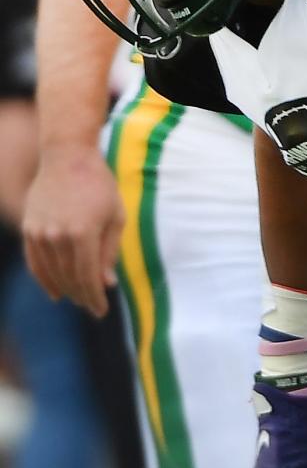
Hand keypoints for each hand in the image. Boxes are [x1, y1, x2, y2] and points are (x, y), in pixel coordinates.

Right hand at [22, 143, 124, 317]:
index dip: (94, 297)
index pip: (88, 277)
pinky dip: (44, 279)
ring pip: (51, 273)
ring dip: (65, 290)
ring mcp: (40, 232)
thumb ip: (110, 251)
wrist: (68, 157)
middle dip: (82, 296)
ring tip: (78, 299)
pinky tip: (55, 292)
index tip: (101, 311)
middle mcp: (58, 236)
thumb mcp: (116, 216)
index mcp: (84, 233)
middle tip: (92, 307)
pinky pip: (35, 262)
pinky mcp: (29, 228)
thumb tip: (107, 283)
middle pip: (69, 278)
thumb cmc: (100, 185)